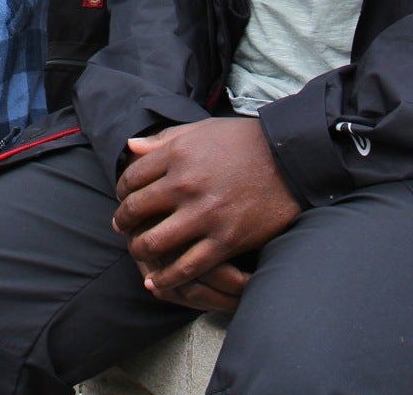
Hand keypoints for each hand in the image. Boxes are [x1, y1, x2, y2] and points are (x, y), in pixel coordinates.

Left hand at [110, 119, 301, 307]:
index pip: (131, 178)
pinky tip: (157, 282)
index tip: (124, 199)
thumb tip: (130, 146)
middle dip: (124, 222)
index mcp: (178, 154)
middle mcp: (186, 184)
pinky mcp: (225, 240)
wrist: (290, 159)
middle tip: (123, 228)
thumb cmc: (244, 142)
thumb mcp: (201, 129)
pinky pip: (186, 267)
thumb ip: (164, 139)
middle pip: (136, 210)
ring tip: (139, 252)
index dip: (121, 192)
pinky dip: (167, 278)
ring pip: (154, 242)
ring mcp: (205, 214)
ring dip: (139, 251)